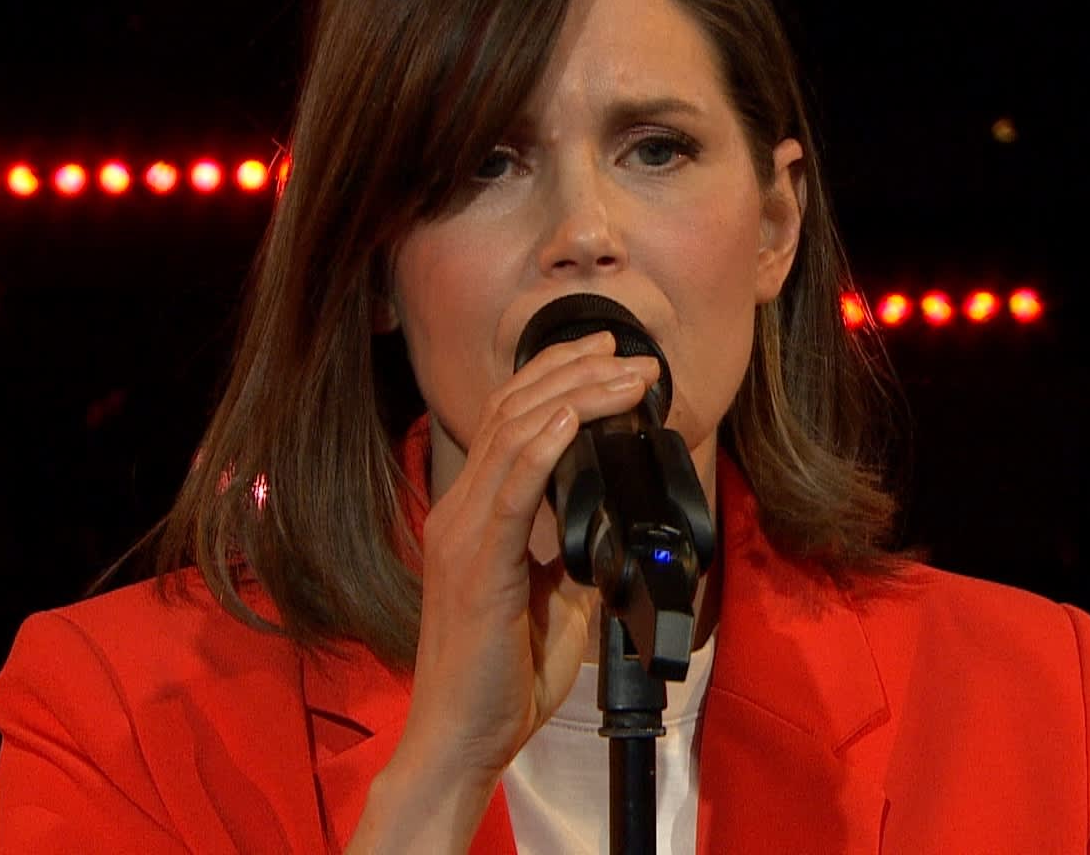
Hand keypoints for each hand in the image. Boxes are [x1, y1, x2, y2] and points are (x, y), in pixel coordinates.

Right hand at [391, 331, 660, 790]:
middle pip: (512, 410)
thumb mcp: (556, 604)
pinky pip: (511, 491)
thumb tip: (618, 531)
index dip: (555, 376)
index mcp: (476, 515)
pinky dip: (543, 446)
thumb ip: (576, 559)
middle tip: (628, 350)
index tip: (606, 354)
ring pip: (516, 435)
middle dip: (574, 370)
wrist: (462, 739)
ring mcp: (463, 534)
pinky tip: (573, 417)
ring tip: (624, 374)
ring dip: (576, 395)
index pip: (509, 420)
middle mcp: (461, 511)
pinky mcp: (478, 566)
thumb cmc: (502, 678)